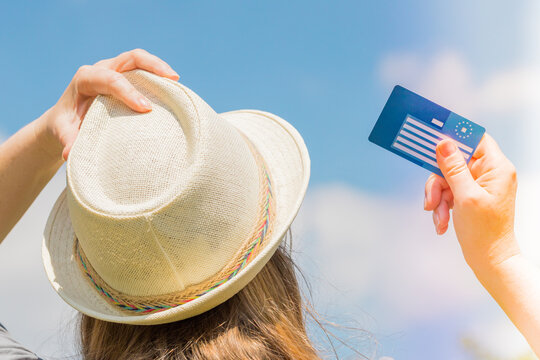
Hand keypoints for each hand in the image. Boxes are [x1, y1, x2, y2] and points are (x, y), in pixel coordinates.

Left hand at [34, 48, 178, 160]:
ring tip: (177, 82)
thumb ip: (68, 141)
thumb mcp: (64, 132)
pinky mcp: (126, 76)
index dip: (128, 92)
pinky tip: (172, 91)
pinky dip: (159, 77)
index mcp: (85, 79)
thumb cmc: (67, 125)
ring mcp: (116, 70)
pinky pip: (145, 71)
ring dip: (160, 68)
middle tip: (173, 78)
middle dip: (153, 65)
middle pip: (131, 58)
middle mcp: (102, 69)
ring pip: (140, 60)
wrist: (66, 118)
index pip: (110, 79)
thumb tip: (69, 155)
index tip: (146, 108)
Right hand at [423, 134, 519, 270]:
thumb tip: (444, 143)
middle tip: (432, 198)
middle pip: (454, 161)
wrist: (490, 260)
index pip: (475, 139)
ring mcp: (479, 186)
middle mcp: (489, 174)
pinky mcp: (469, 197)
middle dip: (439, 181)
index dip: (455, 138)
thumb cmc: (485, 232)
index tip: (434, 141)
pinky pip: (448, 192)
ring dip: (438, 197)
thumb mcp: (465, 196)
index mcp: (496, 168)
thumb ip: (453, 167)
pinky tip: (443, 222)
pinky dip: (442, 206)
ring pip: (447, 178)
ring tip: (438, 216)